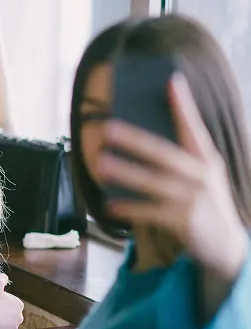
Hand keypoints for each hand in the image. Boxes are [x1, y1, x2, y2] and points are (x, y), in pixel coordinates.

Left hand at [98, 74, 247, 282]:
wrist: (228, 247)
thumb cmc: (204, 206)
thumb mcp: (201, 178)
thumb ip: (180, 160)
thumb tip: (140, 141)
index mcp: (207, 159)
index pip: (194, 126)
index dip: (183, 104)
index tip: (171, 81)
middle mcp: (202, 175)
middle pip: (162, 152)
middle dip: (134, 139)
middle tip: (109, 127)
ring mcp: (193, 198)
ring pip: (152, 181)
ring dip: (124, 172)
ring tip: (101, 163)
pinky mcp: (185, 220)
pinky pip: (149, 211)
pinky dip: (129, 208)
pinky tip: (109, 204)